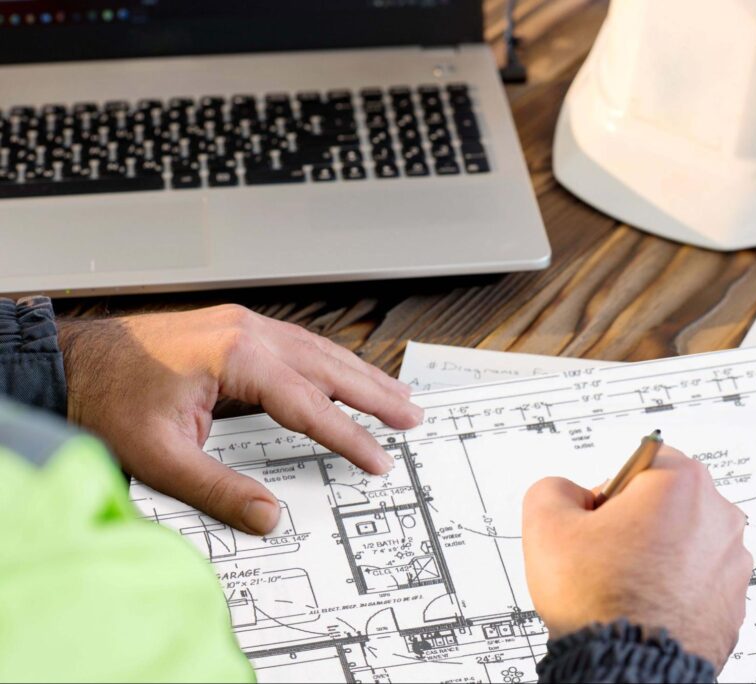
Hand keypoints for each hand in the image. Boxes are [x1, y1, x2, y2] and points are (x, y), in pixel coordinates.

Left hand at [59, 304, 421, 535]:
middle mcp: (247, 332)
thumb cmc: (108, 397)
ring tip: (394, 393)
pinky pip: (299, 344)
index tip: (378, 457)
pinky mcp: (235, 328)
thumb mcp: (160, 457)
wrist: (72, 362)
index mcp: (236, 356)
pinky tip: (342, 374)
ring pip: (319, 350)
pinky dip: (329, 363)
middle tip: (410, 414)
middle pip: (329, 366)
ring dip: (358, 374)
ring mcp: (243, 325)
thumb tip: (267, 516)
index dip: (349, 436)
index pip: (310, 404)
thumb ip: (220, 490)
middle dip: (375, 393)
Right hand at [521, 445, 751, 671]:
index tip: (599, 516)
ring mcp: (733, 562)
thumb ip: (553, 488)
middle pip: (667, 501)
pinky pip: (698, 579)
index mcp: (682, 483)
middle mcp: (719, 516)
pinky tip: (644, 604)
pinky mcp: (734, 601)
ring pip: (684, 541)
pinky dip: (675, 587)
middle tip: (605, 552)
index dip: (611, 488)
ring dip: (657, 554)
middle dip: (636, 521)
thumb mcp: (546, 525)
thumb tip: (566, 492)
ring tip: (623, 584)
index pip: (643, 460)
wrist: (628, 668)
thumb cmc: (599, 601)